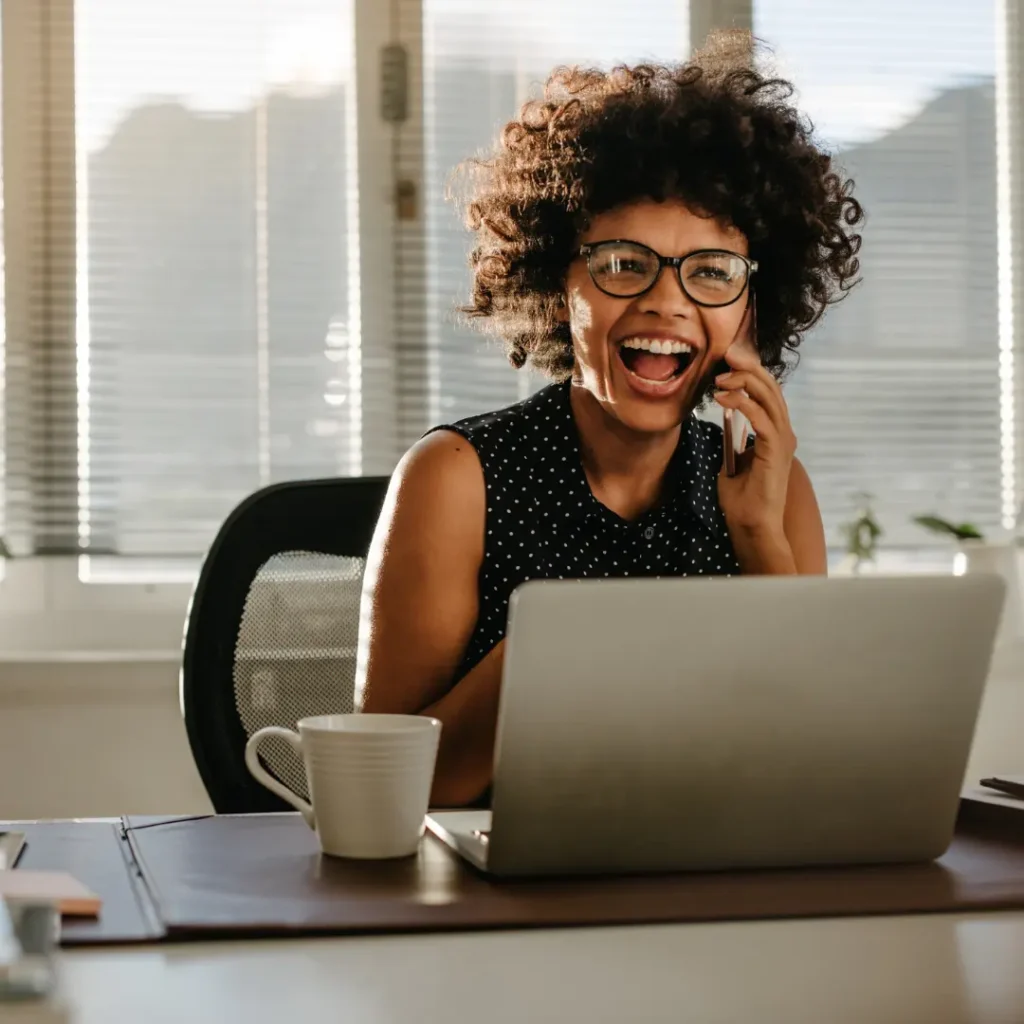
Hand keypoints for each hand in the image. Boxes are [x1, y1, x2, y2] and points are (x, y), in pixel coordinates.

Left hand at [713, 349, 797, 572]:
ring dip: (743, 383)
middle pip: (771, 388)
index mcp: (776, 434)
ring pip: (769, 398)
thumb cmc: (741, 500)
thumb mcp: (733, 463)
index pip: (767, 393)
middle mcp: (784, 433)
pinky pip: (761, 418)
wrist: (751, 526)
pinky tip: (722, 399)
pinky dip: (742, 404)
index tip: (726, 361)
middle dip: (748, 368)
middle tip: (725, 355)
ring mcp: (783, 441)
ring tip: (719, 379)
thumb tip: (725, 421)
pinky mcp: (776, 451)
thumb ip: (733, 441)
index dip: (749, 373)